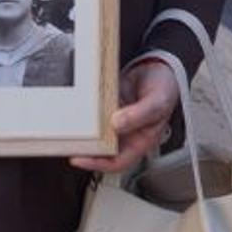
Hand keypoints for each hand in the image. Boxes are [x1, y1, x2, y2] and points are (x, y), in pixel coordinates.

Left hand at [70, 59, 179, 174]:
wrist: (159, 67)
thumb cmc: (165, 90)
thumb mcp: (157, 102)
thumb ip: (139, 114)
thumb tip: (117, 124)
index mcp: (140, 140)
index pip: (118, 161)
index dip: (98, 164)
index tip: (80, 159)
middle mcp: (125, 133)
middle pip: (101, 149)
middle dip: (84, 149)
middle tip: (67, 144)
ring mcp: (114, 120)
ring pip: (94, 132)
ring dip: (81, 131)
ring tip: (66, 129)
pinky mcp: (106, 106)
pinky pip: (92, 113)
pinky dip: (83, 112)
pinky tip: (74, 109)